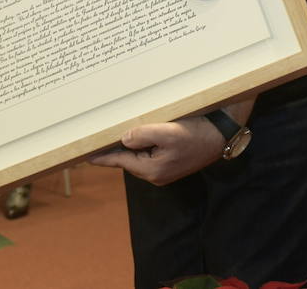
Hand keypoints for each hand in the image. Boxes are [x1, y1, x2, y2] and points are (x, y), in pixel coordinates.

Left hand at [88, 116, 225, 185]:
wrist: (221, 137)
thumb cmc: (196, 134)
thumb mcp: (168, 131)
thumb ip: (143, 135)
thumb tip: (124, 139)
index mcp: (152, 169)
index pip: (120, 161)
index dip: (102, 157)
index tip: (85, 156)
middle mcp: (155, 174)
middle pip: (128, 159)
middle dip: (115, 149)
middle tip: (98, 137)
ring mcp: (163, 170)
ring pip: (138, 156)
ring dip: (129, 145)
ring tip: (115, 133)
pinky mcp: (170, 163)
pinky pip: (148, 154)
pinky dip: (141, 144)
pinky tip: (138, 134)